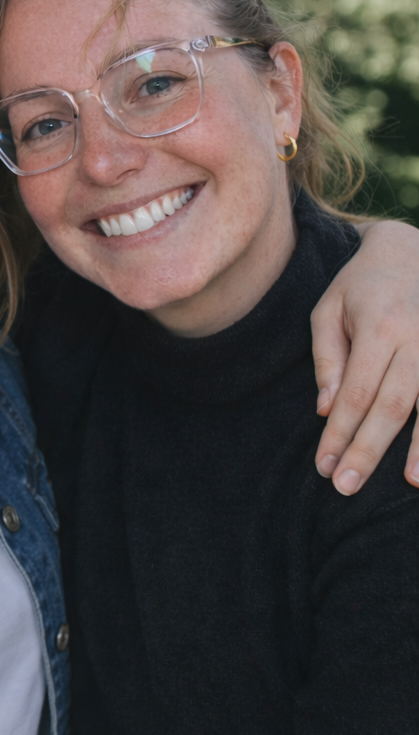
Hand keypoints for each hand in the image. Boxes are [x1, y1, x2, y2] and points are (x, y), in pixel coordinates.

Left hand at [312, 219, 418, 493]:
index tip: (325, 467)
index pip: (355, 394)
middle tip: (346, 486)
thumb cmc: (363, 284)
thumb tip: (327, 410)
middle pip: (394, 406)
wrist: (413, 248)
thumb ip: (327, 358)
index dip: (340, 434)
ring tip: (411, 484)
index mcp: (379, 326)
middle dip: (370, 450)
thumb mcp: (329, 310)